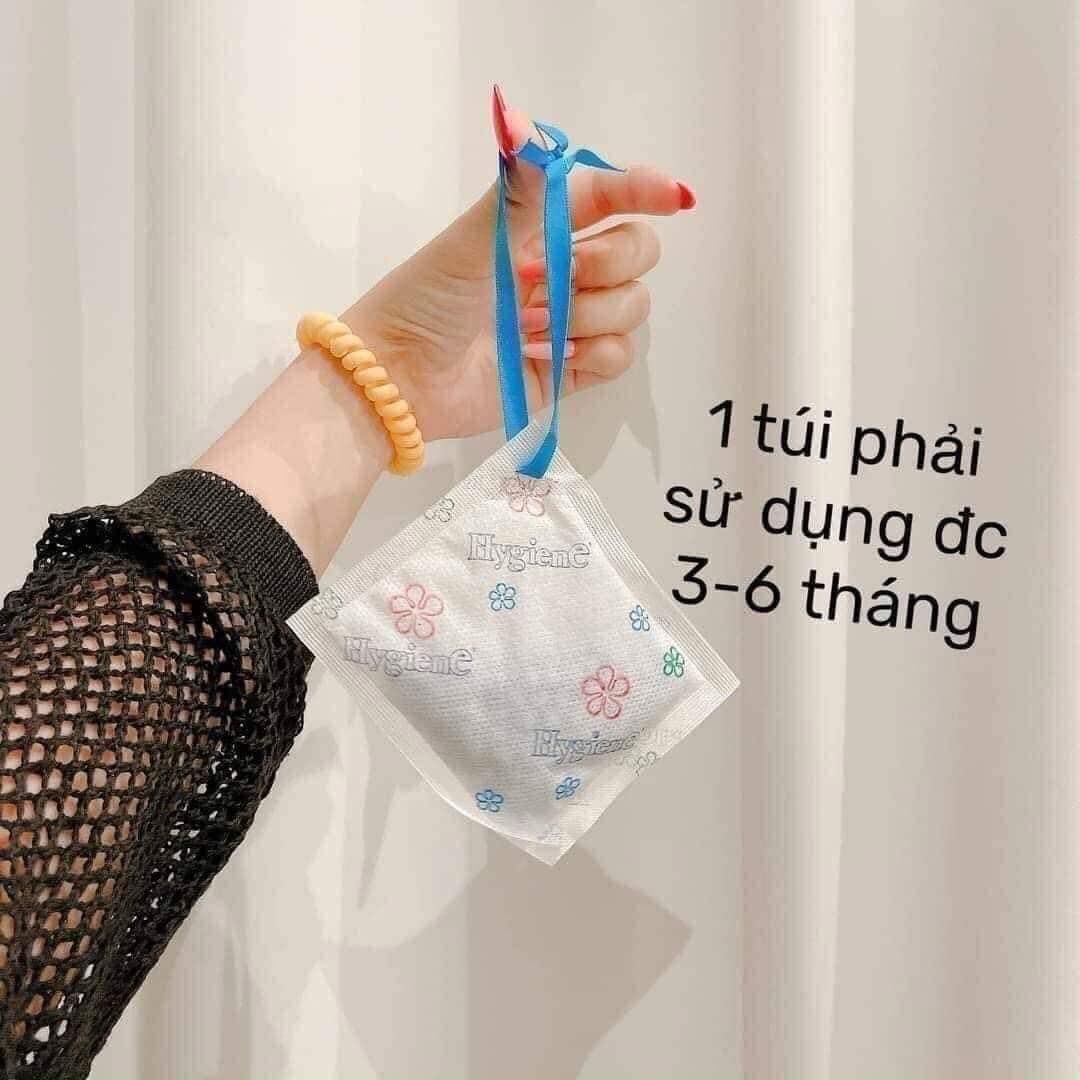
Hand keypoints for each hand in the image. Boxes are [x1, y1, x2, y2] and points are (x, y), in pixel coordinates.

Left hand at [342, 86, 695, 442]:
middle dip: (604, 265)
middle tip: (541, 280)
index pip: (611, 197)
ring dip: (585, 317)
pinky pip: (621, 354)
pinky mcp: (572, 370)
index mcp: (541, 226)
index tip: (674, 197)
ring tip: (528, 331)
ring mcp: (571, 321)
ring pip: (632, 306)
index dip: (645, 191)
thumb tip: (521, 117)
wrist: (402, 379)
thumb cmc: (427, 299)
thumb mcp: (474, 237)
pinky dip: (591, 355)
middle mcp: (564, 269)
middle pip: (637, 252)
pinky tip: (547, 358)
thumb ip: (519, 187)